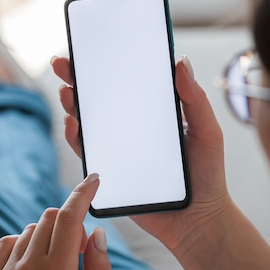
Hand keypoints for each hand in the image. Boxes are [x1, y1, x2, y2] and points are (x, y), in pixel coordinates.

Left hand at [0, 175, 110, 269]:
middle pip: (50, 217)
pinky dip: (24, 243)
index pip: (70, 216)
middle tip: (78, 252)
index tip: (94, 179)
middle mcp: (28, 265)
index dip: (83, 193)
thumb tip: (96, 232)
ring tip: (57, 266)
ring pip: (30, 229)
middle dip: (69, 223)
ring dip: (48, 235)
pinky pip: (8, 242)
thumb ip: (99, 268)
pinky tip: (33, 263)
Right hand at [51, 55, 231, 253]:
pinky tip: (73, 124)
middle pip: (98, 98)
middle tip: (62, 64)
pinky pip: (86, 151)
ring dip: (72, 105)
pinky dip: (75, 136)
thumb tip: (181, 61)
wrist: (197, 221)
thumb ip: (194, 100)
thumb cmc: (207, 175)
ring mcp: (117, 148)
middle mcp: (130, 128)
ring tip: (67, 92)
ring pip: (86, 122)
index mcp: (150, 113)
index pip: (123, 83)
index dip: (104, 65)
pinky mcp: (109, 170)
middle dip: (76, 79)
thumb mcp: (207, 131)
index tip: (88, 48)